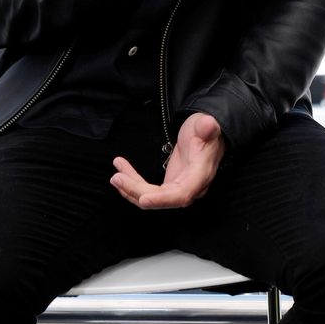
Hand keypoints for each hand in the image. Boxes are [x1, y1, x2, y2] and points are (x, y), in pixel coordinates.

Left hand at [110, 112, 224, 208]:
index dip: (162, 199)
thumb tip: (209, 124)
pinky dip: (133, 183)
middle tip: (117, 178)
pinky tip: (122, 171)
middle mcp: (190, 187)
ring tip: (115, 176)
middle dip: (137, 191)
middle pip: (162, 198)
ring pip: (152, 196)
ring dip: (131, 189)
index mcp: (200, 175)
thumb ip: (207, 126)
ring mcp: (178, 188)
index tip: (143, 199)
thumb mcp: (205, 124)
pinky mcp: (169, 186)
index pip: (182, 193)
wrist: (205, 135)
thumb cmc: (205, 130)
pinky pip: (149, 191)